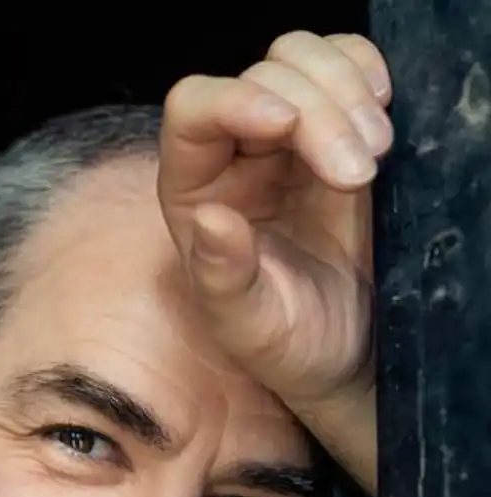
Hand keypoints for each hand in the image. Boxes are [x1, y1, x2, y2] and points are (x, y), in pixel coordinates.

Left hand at [158, 31, 392, 494]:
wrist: (344, 353)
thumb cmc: (285, 342)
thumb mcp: (249, 324)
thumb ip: (223, 276)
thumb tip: (212, 220)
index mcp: (195, 193)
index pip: (194, 110)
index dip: (236, 100)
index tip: (287, 124)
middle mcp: (234, 157)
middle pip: (264, 78)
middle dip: (317, 110)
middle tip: (359, 175)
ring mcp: (287, 141)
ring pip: (303, 61)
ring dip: (346, 92)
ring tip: (377, 157)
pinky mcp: (338, 134)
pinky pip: (346, 69)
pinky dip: (368, 78)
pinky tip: (383, 123)